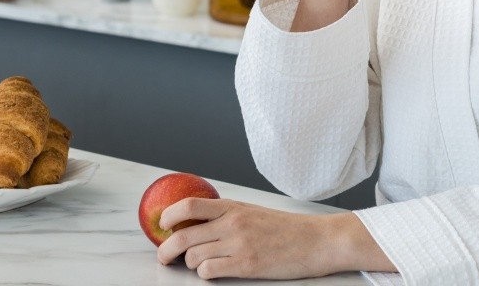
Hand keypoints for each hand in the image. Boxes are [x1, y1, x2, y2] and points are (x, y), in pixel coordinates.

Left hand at [156, 198, 385, 279]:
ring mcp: (239, 244)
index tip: (161, 225)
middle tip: (164, 257)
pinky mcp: (246, 265)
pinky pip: (209, 271)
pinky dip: (205, 273)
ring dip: (190, 263)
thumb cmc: (286, 229)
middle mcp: (232, 223)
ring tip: (198, 264)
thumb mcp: (253, 212)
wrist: (317, 240)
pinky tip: (214, 271)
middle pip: (183, 235)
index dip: (168, 216)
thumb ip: (227, 216)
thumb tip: (196, 223)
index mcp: (233, 207)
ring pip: (193, 256)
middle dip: (166, 249)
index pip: (189, 205)